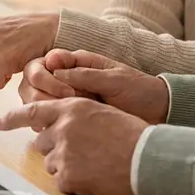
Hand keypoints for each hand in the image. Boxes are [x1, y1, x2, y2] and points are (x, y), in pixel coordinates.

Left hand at [0, 98, 147, 194]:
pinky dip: (75, 182)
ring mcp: (62, 154)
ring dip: (66, 165)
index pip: (31, 112)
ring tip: (94, 163)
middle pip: (42, 142)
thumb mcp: (100, 111)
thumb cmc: (131, 134)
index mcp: (69, 109)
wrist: (148, 157)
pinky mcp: (67, 177)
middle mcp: (61, 129)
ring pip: (51, 163)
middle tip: (83, 151)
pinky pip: (61, 182)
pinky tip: (95, 176)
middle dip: (56, 147)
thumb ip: (74, 116)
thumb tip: (54, 127)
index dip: (11, 118)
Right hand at [26, 49, 169, 124]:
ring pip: (39, 101)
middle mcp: (69, 79)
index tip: (66, 91)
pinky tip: (61, 131)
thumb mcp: (115, 79)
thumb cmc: (140, 90)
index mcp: (79, 62)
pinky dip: (50, 124)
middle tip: (66, 107)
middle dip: (44, 95)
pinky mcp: (72, 117)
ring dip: (47, 110)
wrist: (158, 112)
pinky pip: (50, 118)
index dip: (48, 76)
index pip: (48, 62)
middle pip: (36, 82)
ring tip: (66, 121)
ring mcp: (69, 98)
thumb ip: (86, 75)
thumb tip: (55, 72)